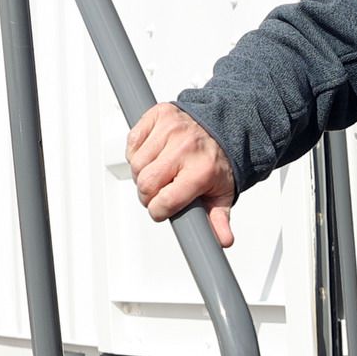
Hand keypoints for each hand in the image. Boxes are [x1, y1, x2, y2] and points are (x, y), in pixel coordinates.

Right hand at [125, 102, 237, 248]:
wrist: (223, 126)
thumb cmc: (217, 162)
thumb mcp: (222, 193)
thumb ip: (219, 219)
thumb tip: (223, 240)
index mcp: (203, 169)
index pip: (166, 200)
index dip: (159, 211)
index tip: (161, 209)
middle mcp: (187, 146)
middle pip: (147, 183)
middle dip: (148, 194)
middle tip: (159, 192)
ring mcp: (172, 128)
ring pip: (136, 164)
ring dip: (142, 173)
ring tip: (158, 172)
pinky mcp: (159, 115)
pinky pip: (133, 141)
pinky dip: (137, 152)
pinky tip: (153, 155)